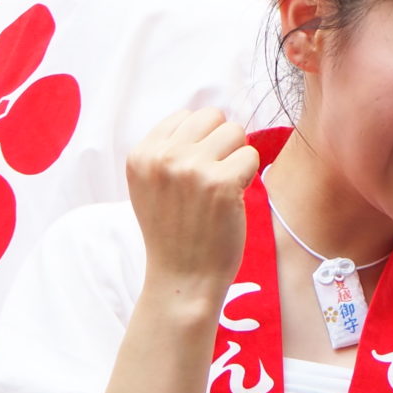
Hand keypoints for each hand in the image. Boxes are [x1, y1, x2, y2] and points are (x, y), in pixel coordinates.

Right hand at [126, 108, 259, 298]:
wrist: (183, 278)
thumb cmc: (175, 230)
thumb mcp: (152, 184)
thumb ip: (170, 148)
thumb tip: (210, 114)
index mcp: (141, 155)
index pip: (187, 116)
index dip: (200, 142)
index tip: (192, 174)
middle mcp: (162, 158)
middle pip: (214, 117)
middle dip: (221, 143)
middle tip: (212, 179)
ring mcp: (191, 168)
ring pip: (236, 132)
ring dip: (236, 158)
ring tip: (220, 189)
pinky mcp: (221, 183)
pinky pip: (251, 155)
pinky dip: (248, 175)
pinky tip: (232, 199)